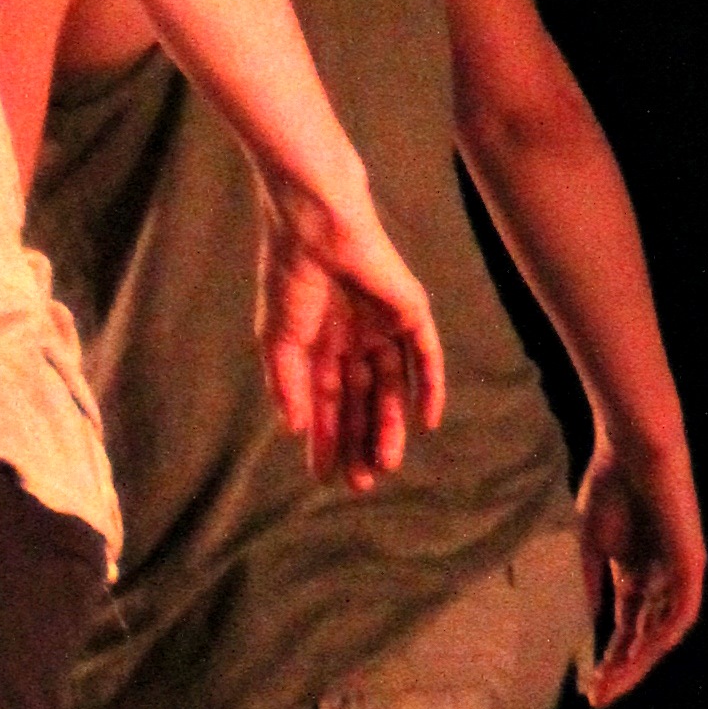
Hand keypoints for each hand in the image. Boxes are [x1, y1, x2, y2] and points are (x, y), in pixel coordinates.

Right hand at [255, 178, 447, 490]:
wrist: (315, 226)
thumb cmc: (290, 274)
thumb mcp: (278, 338)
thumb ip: (287, 383)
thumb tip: (293, 429)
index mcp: (320, 344)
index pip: (327, 402)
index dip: (326, 438)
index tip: (325, 476)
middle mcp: (354, 340)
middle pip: (362, 401)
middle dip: (360, 440)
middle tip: (361, 482)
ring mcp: (384, 326)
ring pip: (392, 387)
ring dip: (390, 424)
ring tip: (386, 462)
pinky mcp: (410, 311)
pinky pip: (426, 355)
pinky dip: (429, 387)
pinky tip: (427, 422)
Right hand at [576, 438, 706, 704]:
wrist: (632, 450)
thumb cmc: (610, 488)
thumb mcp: (590, 547)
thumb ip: (590, 587)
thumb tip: (583, 628)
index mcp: (637, 575)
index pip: (626, 629)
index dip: (607, 658)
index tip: (587, 688)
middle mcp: (661, 581)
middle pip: (644, 638)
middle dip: (622, 669)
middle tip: (598, 698)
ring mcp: (679, 574)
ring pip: (663, 632)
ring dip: (639, 661)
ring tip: (612, 683)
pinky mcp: (692, 563)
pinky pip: (681, 611)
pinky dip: (662, 635)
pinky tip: (641, 654)